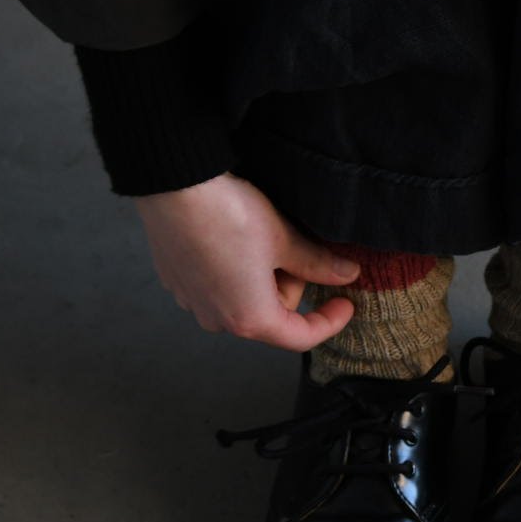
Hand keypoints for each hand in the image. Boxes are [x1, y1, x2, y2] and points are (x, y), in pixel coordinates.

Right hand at [132, 172, 361, 349]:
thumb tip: (346, 274)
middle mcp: (218, 320)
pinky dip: (235, 269)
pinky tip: (232, 237)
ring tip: (257, 237)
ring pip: (246, 299)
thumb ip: (318, 264)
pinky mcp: (177, 282)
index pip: (301, 336)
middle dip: (289, 284)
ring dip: (262, 276)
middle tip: (289, 245)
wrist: (174, 185)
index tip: (346, 303)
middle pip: (273, 314)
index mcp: (250, 319)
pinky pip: (219, 286)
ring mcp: (193, 302)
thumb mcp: (284, 238)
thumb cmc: (229, 214)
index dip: (329, 321)